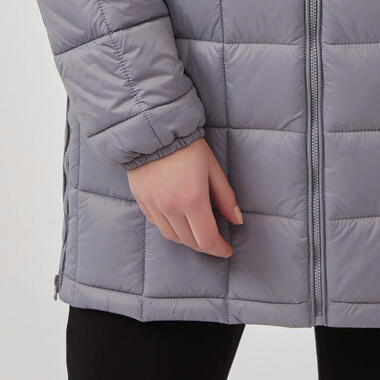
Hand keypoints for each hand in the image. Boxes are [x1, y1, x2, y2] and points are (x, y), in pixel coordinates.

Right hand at [127, 137, 242, 256]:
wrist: (153, 129)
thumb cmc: (188, 146)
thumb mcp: (212, 168)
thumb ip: (225, 197)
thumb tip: (237, 220)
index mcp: (192, 199)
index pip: (207, 239)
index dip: (219, 249)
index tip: (227, 249)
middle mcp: (171, 207)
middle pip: (190, 241)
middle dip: (205, 245)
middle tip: (215, 241)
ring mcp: (154, 206)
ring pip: (172, 237)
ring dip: (187, 239)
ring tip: (198, 233)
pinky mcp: (142, 201)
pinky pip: (158, 225)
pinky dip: (170, 228)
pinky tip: (179, 221)